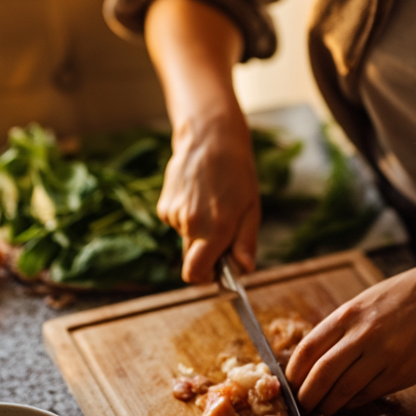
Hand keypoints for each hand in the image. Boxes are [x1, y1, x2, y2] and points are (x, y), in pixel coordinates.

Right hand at [157, 112, 259, 283]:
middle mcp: (191, 225)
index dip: (207, 277)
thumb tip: (244, 270)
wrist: (209, 138)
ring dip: (198, 230)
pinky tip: (198, 195)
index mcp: (216, 229)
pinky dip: (187, 216)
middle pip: (191, 260)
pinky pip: (177, 223)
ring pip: (186, 239)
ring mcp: (174, 215)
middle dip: (205, 254)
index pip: (196, 274)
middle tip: (222, 230)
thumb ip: (245, 242)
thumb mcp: (251, 208)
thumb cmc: (236, 172)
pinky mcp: (163, 206)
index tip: (219, 269)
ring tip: (212, 202)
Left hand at [285, 266, 415, 413]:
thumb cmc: (398, 298)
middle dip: (307, 396)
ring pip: (345, 389)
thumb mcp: (362, 304)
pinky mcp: (402, 373)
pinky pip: (370, 394)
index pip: (308, 349)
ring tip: (323, 410)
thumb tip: (313, 361)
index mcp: (348, 315)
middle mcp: (363, 334)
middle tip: (302, 406)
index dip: (294, 373)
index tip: (289, 385)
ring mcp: (384, 355)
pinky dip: (354, 402)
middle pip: (322, 374)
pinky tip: (348, 403)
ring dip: (329, 404)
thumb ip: (339, 330)